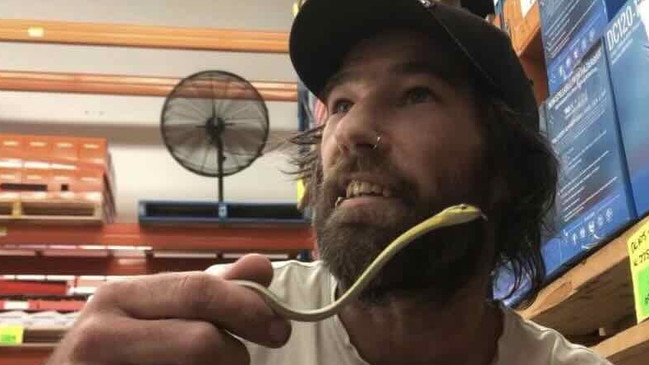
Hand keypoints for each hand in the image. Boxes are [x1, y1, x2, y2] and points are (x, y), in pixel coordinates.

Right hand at [47, 254, 291, 364]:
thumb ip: (208, 292)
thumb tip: (261, 267)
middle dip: (239, 352)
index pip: (199, 292)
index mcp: (120, 296)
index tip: (280, 326)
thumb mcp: (157, 312)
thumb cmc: (118, 347)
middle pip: (200, 342)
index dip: (248, 307)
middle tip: (257, 357)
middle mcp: (101, 332)